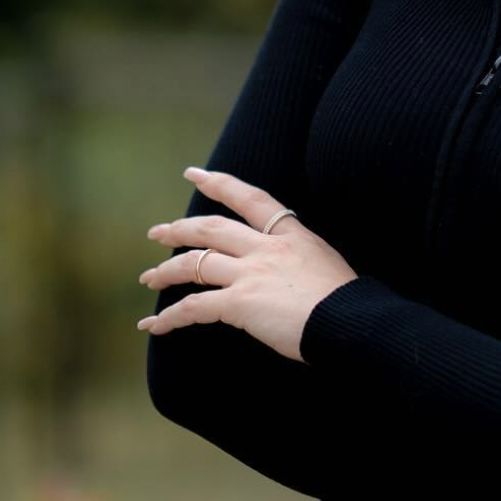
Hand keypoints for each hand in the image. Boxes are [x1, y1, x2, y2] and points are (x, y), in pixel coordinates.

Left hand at [135, 167, 359, 362]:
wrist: (350, 320)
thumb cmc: (346, 301)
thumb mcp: (325, 263)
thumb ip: (300, 258)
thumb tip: (287, 270)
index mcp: (291, 235)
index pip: (250, 199)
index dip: (219, 183)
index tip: (194, 174)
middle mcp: (266, 247)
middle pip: (211, 228)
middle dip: (179, 229)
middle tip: (157, 232)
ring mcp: (251, 273)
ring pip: (195, 264)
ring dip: (166, 272)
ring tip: (149, 279)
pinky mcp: (239, 302)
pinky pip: (193, 306)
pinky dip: (170, 318)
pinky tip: (154, 326)